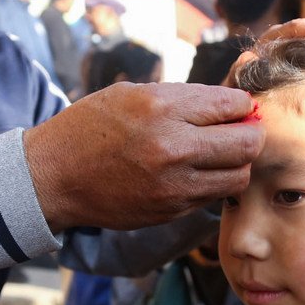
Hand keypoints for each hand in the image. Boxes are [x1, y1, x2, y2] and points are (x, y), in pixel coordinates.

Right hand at [25, 82, 263, 230]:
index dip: (241, 106)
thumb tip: (231, 104)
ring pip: (238, 176)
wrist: (54, 175)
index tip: (235, 108)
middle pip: (248, 144)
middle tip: (240, 131)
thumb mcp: (133, 95)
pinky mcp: (170, 210)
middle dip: (250, 134)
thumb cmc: (92, 127)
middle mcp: (172, 147)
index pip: (233, 106)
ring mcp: (173, 184)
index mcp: (162, 108)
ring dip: (236, 163)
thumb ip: (184, 99)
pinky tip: (194, 172)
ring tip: (218, 154)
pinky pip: (212, 196)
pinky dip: (212, 183)